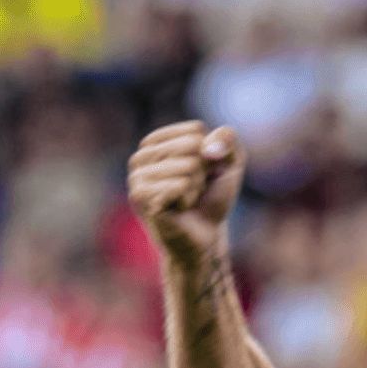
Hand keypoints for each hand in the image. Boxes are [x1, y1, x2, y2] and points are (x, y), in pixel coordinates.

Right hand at [127, 120, 244, 262]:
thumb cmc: (212, 198)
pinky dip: (190, 198)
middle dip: (204, 172)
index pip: (196, 131)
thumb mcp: (229, 163)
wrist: (205, 236)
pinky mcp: (140, 195)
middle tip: (194, 191)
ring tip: (186, 200)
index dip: (211, 155)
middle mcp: (141, 155)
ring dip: (197, 187)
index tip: (203, 174)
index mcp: (157, 142)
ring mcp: (137, 175)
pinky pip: (181, 184)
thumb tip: (207, 146)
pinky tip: (179, 208)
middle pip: (192, 146)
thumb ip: (227, 139)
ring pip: (189, 166)